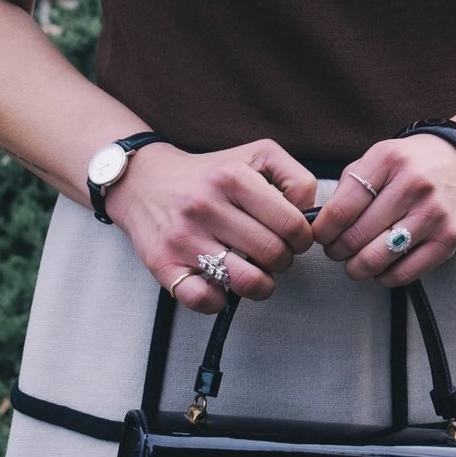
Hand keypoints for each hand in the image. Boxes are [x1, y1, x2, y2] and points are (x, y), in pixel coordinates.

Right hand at [106, 138, 317, 314]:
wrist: (145, 181)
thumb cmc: (211, 172)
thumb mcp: (256, 155)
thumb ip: (293, 177)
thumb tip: (310, 214)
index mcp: (232, 177)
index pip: (291, 223)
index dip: (303, 238)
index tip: (296, 238)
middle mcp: (206, 206)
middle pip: (272, 253)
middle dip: (284, 261)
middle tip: (276, 254)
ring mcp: (184, 238)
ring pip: (245, 281)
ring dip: (261, 285)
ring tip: (257, 273)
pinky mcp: (164, 265)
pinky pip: (205, 300)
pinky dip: (221, 301)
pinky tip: (223, 284)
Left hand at [311, 135, 455, 287]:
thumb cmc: (413, 163)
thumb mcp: (378, 158)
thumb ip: (349, 186)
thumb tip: (322, 224)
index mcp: (389, 160)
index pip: (342, 208)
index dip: (324, 230)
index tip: (320, 236)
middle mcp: (413, 185)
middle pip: (356, 236)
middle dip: (337, 250)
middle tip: (336, 250)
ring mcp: (433, 214)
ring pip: (377, 259)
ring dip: (357, 268)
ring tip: (355, 261)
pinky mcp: (447, 239)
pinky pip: (404, 274)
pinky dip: (384, 276)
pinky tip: (381, 265)